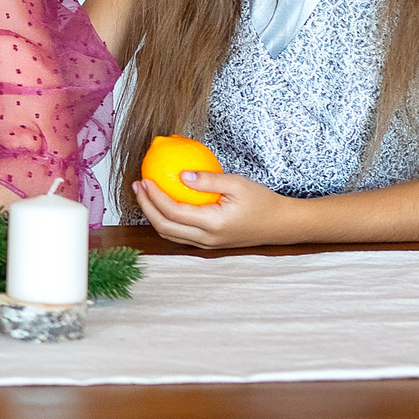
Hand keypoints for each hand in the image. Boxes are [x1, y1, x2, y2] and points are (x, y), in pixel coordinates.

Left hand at [133, 171, 297, 248]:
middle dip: (146, 208)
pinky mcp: (209, 244)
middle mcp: (207, 239)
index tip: (144, 180)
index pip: (174, 212)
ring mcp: (207, 245)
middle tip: (138, 186)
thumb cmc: (262, 202)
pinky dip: (166, 220)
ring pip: (170, 235)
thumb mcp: (237, 184)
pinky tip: (164, 203)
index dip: (154, 198)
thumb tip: (181, 174)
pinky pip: (180, 235)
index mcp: (213, 224)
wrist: (281, 224)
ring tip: (145, 194)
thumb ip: (208, 180)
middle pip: (165, 228)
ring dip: (153, 215)